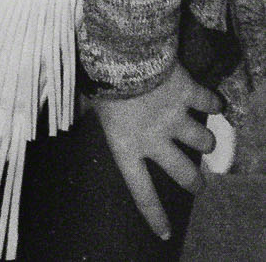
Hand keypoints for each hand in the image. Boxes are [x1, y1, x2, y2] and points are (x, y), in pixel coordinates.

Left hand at [92, 63, 219, 239]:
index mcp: (127, 145)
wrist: (121, 48)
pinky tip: (212, 102)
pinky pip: (209, 104)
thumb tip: (67, 115)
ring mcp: (176, 118)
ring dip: (204, 140)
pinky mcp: (189, 94)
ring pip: (203, 142)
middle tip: (197, 182)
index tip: (165, 232)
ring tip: (200, 136)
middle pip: (186, 174)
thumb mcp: (87, 99)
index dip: (154, 214)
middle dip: (195, 182)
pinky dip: (213, 102)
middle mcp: (155, 138)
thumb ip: (83, 112)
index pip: (141, 191)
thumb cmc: (99, 75)